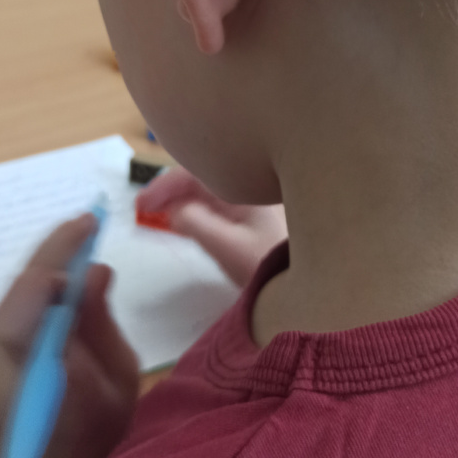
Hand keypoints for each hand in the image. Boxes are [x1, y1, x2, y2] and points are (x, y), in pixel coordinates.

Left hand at [0, 213, 139, 457]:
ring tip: (79, 243)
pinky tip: (62, 282)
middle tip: (88, 224)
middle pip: (17, 293)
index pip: (31, 297)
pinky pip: (11, 318)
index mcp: (16, 371)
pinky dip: (37, 296)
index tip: (89, 221)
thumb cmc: (91, 444)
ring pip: (13, 303)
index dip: (58, 254)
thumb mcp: (112, 385)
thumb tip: (94, 271)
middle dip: (53, 255)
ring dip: (46, 273)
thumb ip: (96, 327)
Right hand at [137, 167, 287, 287]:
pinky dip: (195, 209)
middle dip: (169, 189)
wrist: (317, 283)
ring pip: (208, 191)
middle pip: (201, 177)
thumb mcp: (231, 248)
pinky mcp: (255, 220)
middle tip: (143, 209)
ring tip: (156, 214)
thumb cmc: (273, 264)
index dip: (163, 187)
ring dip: (180, 199)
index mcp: (243, 187)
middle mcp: (248, 188)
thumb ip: (198, 225)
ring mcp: (252, 203)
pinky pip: (218, 204)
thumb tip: (171, 210)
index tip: (140, 206)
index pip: (195, 173)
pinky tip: (183, 221)